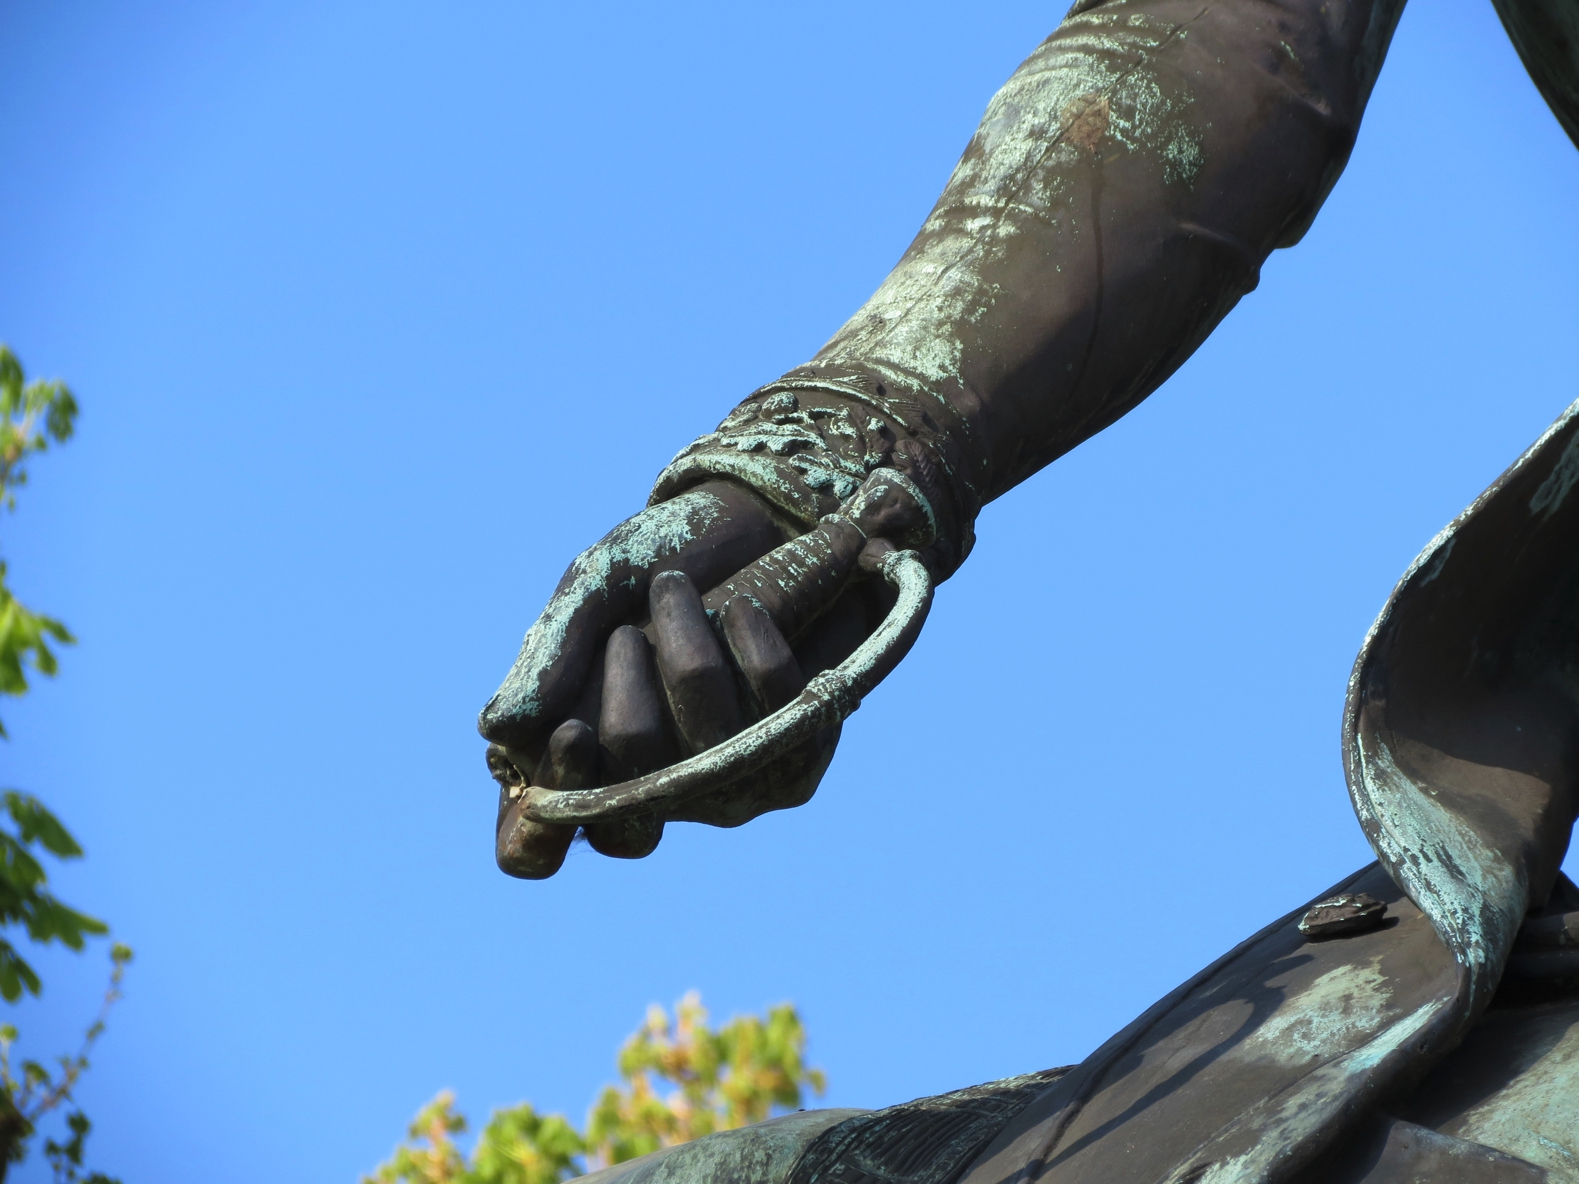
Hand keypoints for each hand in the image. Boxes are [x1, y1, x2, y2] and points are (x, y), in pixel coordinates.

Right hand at [479, 480, 904, 878]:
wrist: (762, 523)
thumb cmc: (657, 562)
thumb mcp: (595, 588)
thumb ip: (551, 653)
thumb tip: (496, 729)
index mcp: (576, 767)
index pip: (533, 853)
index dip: (537, 830)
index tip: (570, 731)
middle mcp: (647, 797)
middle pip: (625, 800)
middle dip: (624, 692)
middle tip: (628, 631)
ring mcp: (722, 793)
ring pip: (700, 745)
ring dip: (684, 645)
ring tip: (675, 589)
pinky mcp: (792, 766)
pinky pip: (773, 714)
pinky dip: (750, 643)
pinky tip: (738, 608)